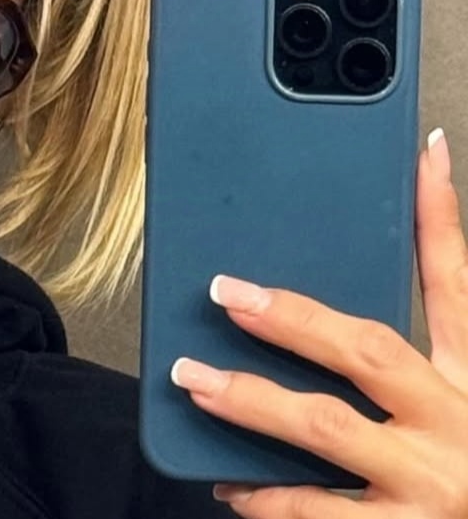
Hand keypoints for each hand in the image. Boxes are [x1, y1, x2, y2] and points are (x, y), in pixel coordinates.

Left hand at [171, 128, 467, 516]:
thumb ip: (438, 315)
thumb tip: (411, 211)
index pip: (455, 281)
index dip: (439, 214)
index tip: (421, 151)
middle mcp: (453, 423)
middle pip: (367, 348)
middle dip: (291, 315)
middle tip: (224, 291)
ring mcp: (429, 486)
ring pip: (325, 426)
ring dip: (250, 400)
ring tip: (193, 380)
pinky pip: (317, 514)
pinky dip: (266, 498)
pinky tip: (228, 483)